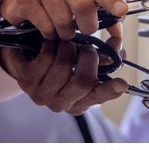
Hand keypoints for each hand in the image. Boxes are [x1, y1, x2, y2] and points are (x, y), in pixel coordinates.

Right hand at [0, 0, 127, 39]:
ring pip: (64, 20)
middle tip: (86, 29)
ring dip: (68, 32)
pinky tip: (50, 27)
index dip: (111, 0)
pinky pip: (47, 27)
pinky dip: (52, 33)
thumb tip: (117, 29)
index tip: (121, 10)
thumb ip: (103, 11)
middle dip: (88, 25)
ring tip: (65, 27)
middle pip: (83, 5)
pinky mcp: (25, 0)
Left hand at [0, 38, 127, 114]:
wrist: (32, 65)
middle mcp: (63, 103)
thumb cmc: (66, 65)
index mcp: (83, 100)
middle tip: (86, 48)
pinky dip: (50, 45)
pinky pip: (45, 57)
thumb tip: (114, 49)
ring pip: (63, 66)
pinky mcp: (26, 81)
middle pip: (83, 82)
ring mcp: (43, 95)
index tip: (122, 84)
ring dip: (68, 48)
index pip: (100, 96)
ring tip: (66, 46)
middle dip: (88, 57)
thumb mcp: (87, 63)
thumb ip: (104, 58)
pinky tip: (50, 47)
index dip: (111, 90)